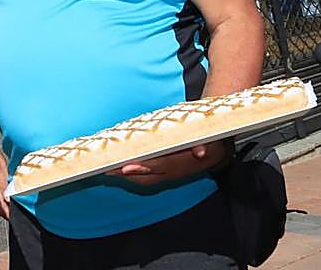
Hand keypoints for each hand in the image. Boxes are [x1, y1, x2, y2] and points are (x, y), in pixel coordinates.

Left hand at [113, 140, 228, 186]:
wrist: (215, 151)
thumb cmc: (208, 142)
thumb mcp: (210, 142)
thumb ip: (204, 146)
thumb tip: (200, 152)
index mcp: (183, 164)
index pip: (160, 166)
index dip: (143, 167)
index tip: (125, 167)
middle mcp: (173, 173)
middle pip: (146, 176)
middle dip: (126, 173)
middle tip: (105, 168)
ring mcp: (168, 174)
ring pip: (143, 178)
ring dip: (124, 175)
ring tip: (105, 169)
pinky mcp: (162, 172)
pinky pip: (143, 176)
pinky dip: (129, 173)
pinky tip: (115, 168)